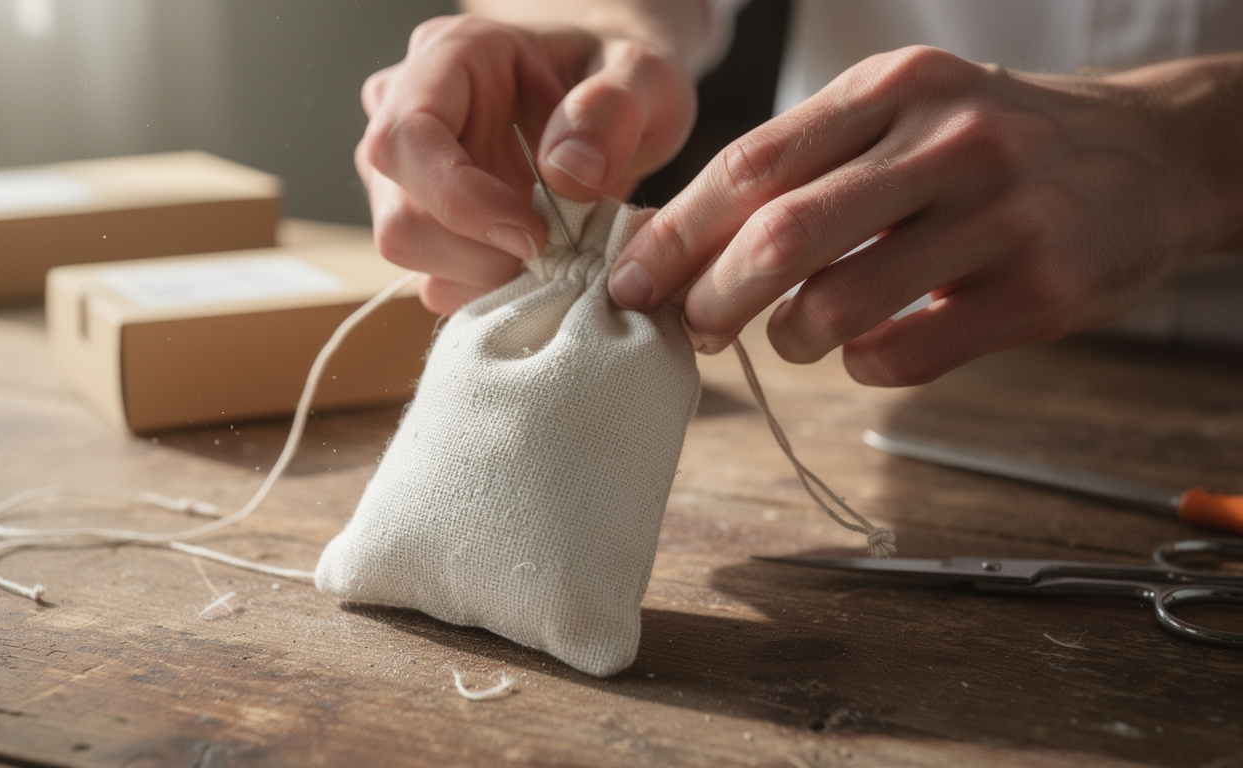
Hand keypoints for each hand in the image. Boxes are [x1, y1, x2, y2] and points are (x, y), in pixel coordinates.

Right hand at [356, 14, 695, 313]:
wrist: (607, 106)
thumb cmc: (614, 81)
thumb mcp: (644, 74)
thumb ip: (615, 108)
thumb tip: (568, 174)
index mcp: (447, 58)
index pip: (407, 138)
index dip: (460, 199)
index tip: (533, 234)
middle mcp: (403, 113)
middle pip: (401, 216)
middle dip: (484, 255)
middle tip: (561, 251)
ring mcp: (404, 174)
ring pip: (412, 254)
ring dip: (489, 276)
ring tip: (557, 252)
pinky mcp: (422, 223)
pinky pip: (436, 280)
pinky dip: (493, 289)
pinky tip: (540, 262)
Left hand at [610, 46, 1242, 384]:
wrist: (1149, 157)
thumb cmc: (991, 147)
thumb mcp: (903, 115)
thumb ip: (808, 166)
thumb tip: (686, 243)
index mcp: (892, 90)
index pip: (753, 164)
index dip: (676, 233)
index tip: (630, 282)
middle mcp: (946, 140)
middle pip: (783, 233)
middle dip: (714, 296)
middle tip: (693, 329)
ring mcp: (999, 215)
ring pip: (840, 302)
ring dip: (790, 338)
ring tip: (793, 337)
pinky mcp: (1038, 290)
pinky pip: (906, 352)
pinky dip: (862, 363)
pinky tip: (870, 347)